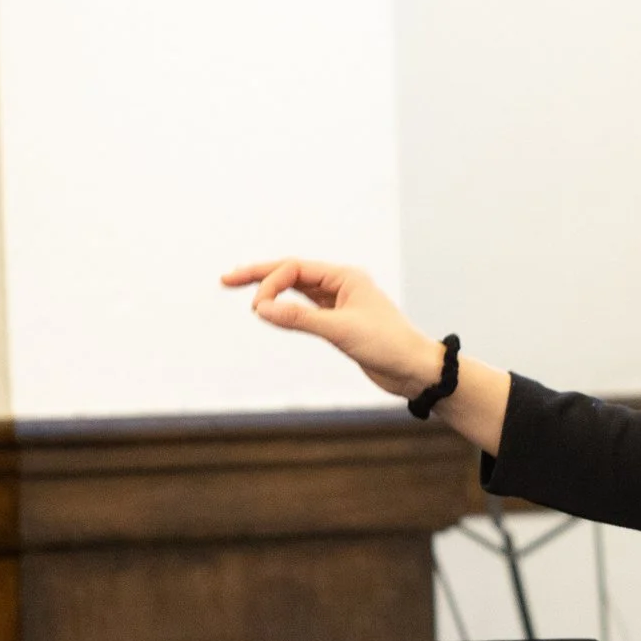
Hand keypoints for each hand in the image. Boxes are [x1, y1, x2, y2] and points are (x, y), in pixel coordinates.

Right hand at [222, 258, 445, 399]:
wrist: (414, 371)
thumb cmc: (388, 345)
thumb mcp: (341, 330)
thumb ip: (300, 318)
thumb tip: (261, 308)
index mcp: (346, 277)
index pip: (296, 269)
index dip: (270, 283)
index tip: (258, 308)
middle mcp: (342, 285)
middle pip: (292, 273)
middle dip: (260, 276)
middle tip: (226, 279)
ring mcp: (340, 304)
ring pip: (297, 291)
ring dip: (271, 290)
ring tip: (241, 289)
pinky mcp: (339, 323)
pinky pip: (305, 309)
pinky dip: (285, 309)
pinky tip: (270, 311)